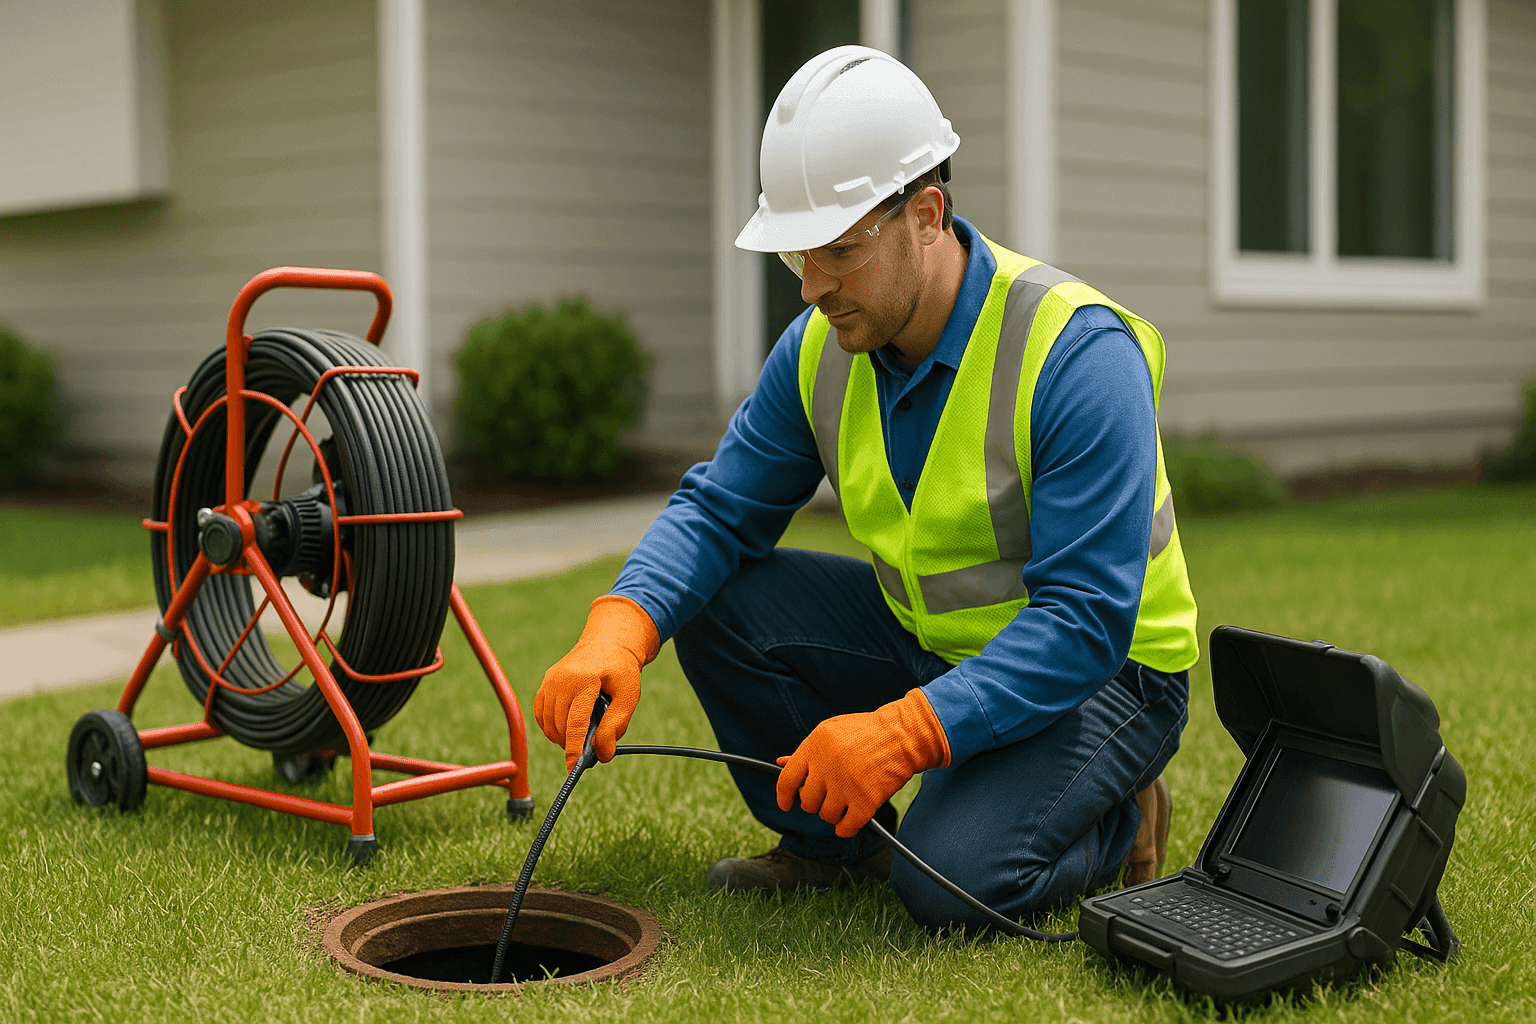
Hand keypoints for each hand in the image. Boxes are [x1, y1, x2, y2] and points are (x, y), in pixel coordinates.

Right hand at [534, 595, 659, 771]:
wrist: (607, 644)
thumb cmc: (621, 671)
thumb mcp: (629, 695)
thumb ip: (616, 725)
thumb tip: (602, 755)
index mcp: (585, 680)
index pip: (576, 723)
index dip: (574, 749)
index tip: (573, 769)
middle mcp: (561, 679)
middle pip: (561, 726)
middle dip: (574, 743)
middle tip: (592, 747)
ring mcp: (550, 681)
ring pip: (549, 724)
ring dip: (563, 737)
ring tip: (583, 732)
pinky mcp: (544, 685)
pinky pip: (541, 716)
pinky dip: (552, 728)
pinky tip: (567, 727)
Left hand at [775, 688, 949, 837]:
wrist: (903, 735)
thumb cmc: (866, 732)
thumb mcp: (830, 731)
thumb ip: (806, 750)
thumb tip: (781, 764)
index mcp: (814, 747)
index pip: (786, 781)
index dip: (783, 796)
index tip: (785, 805)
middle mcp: (826, 767)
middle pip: (807, 802)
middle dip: (816, 802)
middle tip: (830, 794)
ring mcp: (845, 786)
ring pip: (825, 816)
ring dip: (834, 813)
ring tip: (846, 800)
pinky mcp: (865, 802)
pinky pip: (845, 829)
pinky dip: (846, 828)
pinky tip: (851, 819)